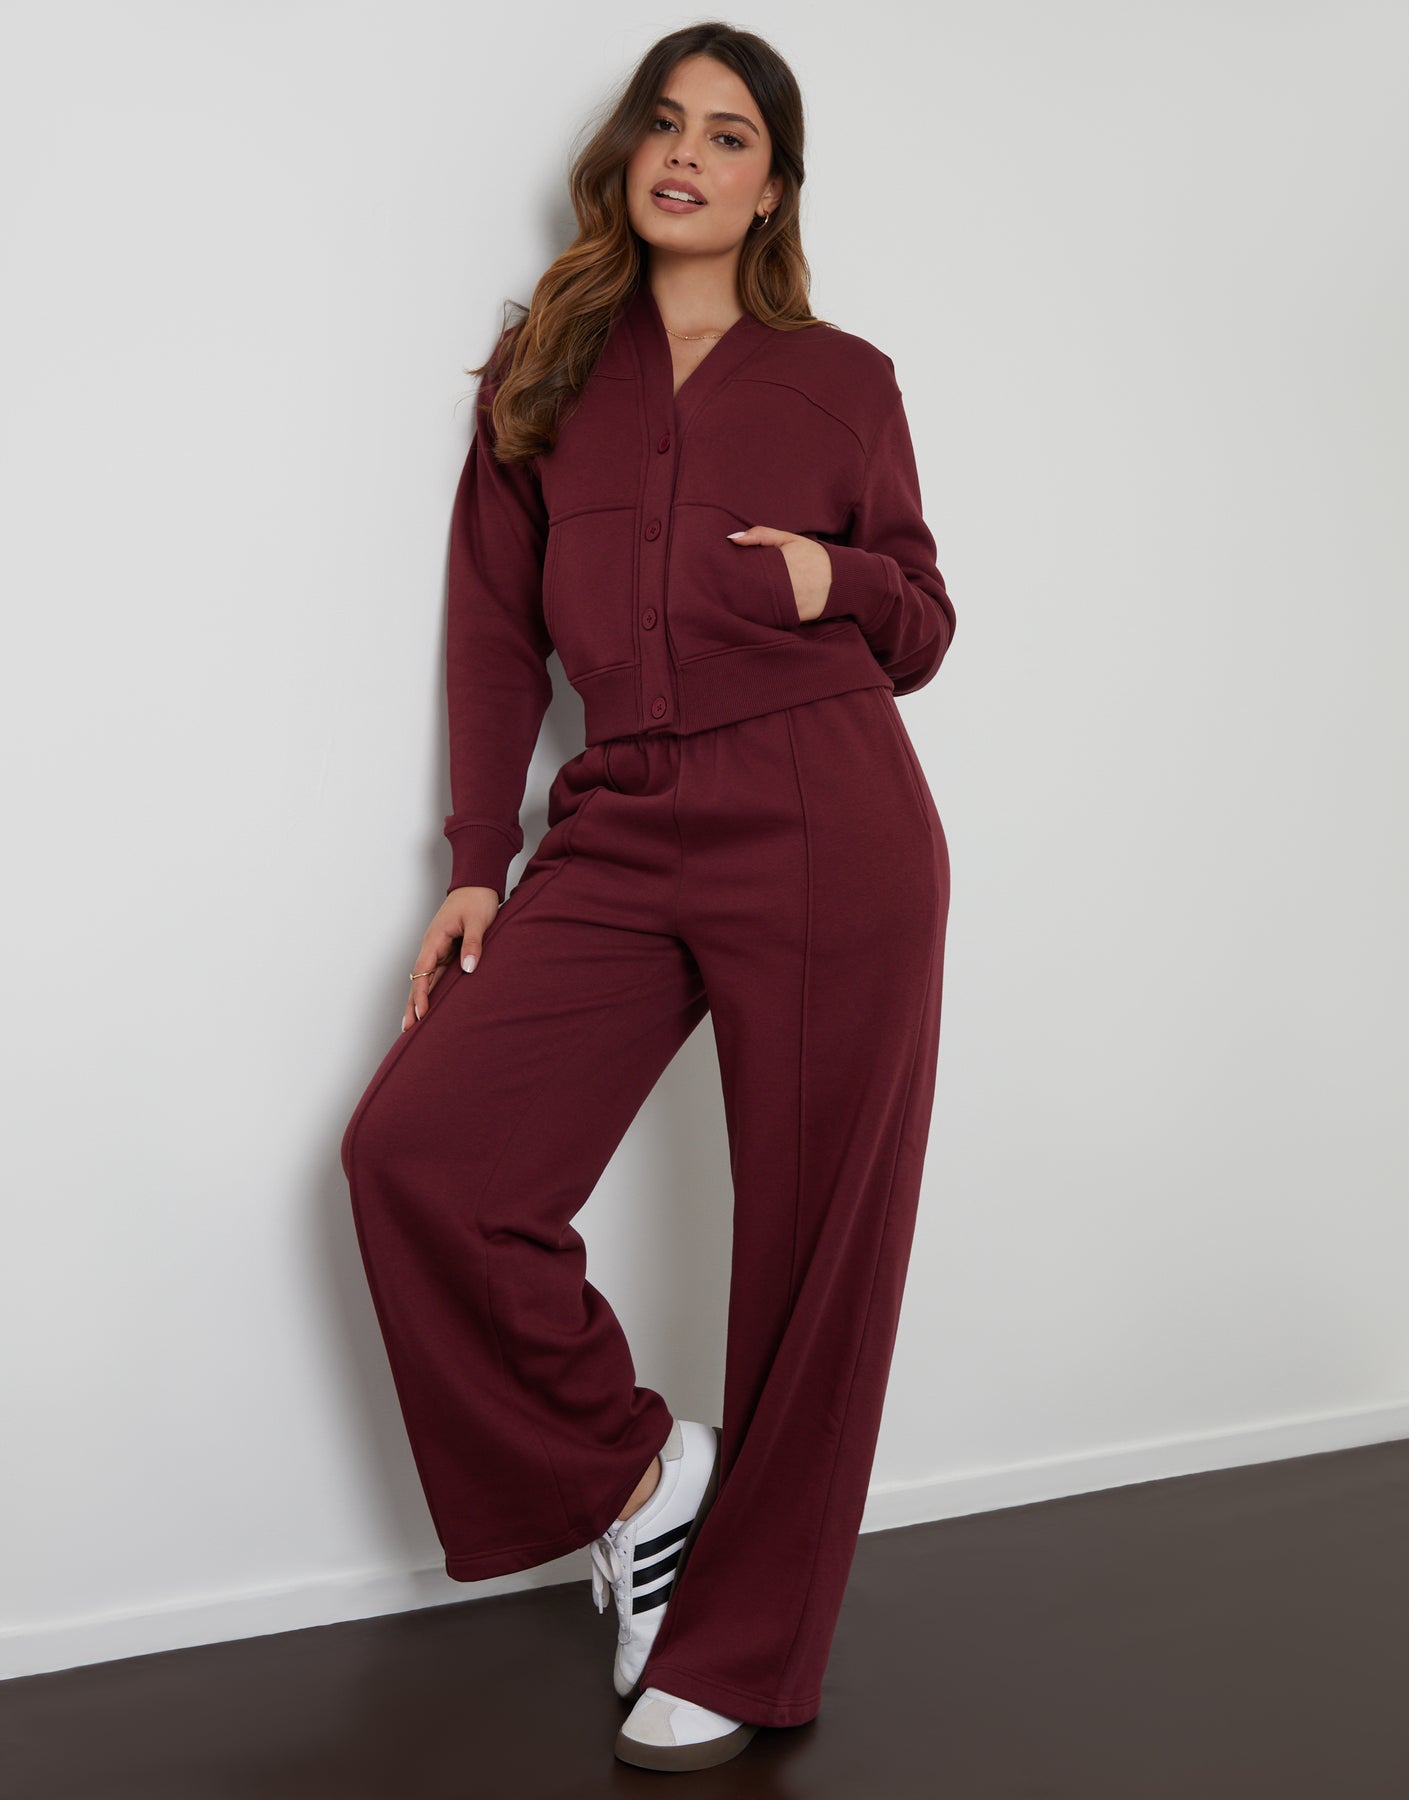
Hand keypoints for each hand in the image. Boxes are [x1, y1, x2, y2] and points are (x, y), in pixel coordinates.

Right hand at [403, 886, 499, 1029]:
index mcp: (435, 939)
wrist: (477, 884)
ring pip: (425, 980)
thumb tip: (468, 969)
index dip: (421, 994)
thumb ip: (473, 945)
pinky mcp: (447, 952)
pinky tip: (429, 1006)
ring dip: (419, 1001)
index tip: (420, 1013)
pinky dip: (431, 991)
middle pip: (418, 980)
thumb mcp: (478, 921)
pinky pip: (436, 975)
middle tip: (406, 1029)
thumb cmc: (476, 900)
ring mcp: (438, 950)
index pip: (423, 972)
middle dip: (412, 1005)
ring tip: (413, 1025)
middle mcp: (432, 947)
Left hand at [726, 525, 831, 621]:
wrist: (841, 579)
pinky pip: (769, 622)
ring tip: (730, 603)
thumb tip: (731, 538)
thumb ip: (761, 535)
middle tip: (719, 590)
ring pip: (756, 610)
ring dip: (743, 607)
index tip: (719, 574)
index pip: (745, 571)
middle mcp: (784, 585)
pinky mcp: (793, 619)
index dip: (730, 574)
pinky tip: (749, 613)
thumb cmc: (813, 556)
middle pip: (746, 593)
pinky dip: (758, 619)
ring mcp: (789, 604)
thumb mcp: (790, 539)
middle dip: (732, 592)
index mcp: (779, 563)